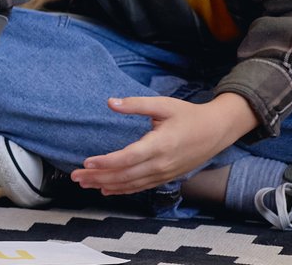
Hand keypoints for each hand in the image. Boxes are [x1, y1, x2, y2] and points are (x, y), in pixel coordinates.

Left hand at [71, 94, 256, 195]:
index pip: (128, 158)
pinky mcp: (166, 178)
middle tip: (75, 177)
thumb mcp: (163, 105)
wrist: (217, 131)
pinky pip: (140, 187)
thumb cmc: (189, 116)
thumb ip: (136, 105)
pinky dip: (122, 190)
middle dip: (98, 177)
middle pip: (125, 175)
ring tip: (84, 184)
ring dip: (106, 185)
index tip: (86, 162)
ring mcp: (164, 173)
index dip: (106, 162)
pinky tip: (106, 190)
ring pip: (130, 184)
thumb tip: (111, 102)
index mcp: (160, 145)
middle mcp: (161, 163)